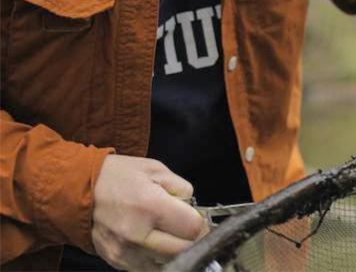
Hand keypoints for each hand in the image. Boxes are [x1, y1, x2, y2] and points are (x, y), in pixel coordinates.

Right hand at [91, 154, 206, 270]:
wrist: (78, 191)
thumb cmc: (119, 176)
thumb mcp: (156, 169)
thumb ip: (181, 188)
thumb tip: (194, 209)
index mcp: (151, 207)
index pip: (192, 228)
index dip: (202, 224)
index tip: (200, 218)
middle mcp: (138, 235)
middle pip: (183, 249)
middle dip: (192, 238)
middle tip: (188, 227)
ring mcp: (126, 253)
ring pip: (167, 263)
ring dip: (175, 251)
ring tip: (170, 234)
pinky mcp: (117, 263)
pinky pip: (148, 269)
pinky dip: (157, 259)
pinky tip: (155, 243)